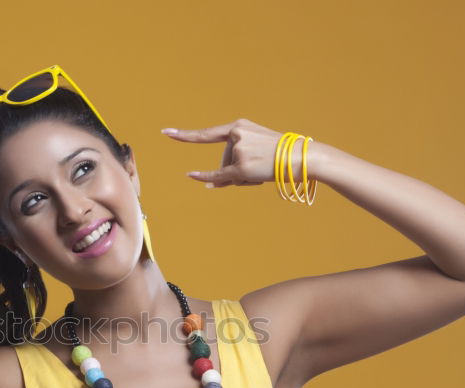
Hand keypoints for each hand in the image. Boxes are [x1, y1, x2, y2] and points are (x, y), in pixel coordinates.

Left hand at [162, 118, 307, 188]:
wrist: (299, 157)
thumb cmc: (278, 156)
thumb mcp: (254, 156)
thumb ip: (231, 168)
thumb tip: (208, 184)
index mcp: (239, 127)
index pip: (208, 134)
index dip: (185, 135)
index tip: (166, 132)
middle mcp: (236, 135)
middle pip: (223, 160)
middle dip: (236, 170)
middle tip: (260, 169)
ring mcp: (238, 150)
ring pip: (228, 172)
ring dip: (242, 178)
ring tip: (263, 172)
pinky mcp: (241, 166)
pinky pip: (218, 175)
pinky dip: (204, 177)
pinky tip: (190, 175)